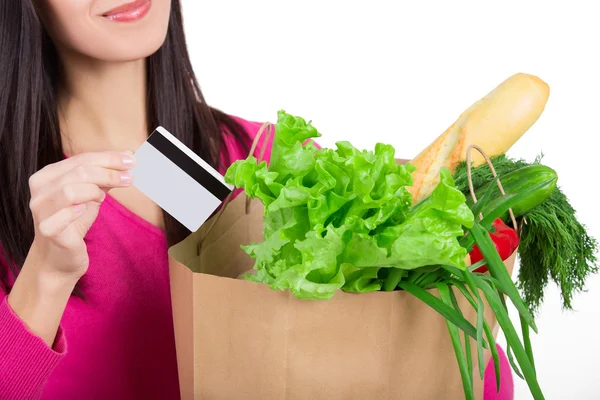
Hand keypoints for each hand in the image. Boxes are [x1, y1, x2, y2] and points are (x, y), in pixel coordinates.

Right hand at [26, 151, 134, 279]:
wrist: (60, 257)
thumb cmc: (74, 222)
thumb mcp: (91, 195)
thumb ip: (105, 176)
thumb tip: (128, 155)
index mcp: (48, 176)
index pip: (81, 159)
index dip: (108, 158)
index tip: (131, 161)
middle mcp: (40, 190)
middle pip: (79, 172)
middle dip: (109, 173)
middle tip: (129, 178)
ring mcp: (41, 210)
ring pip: (70, 190)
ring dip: (94, 191)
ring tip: (102, 198)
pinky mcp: (48, 230)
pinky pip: (62, 216)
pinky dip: (75, 211)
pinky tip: (83, 210)